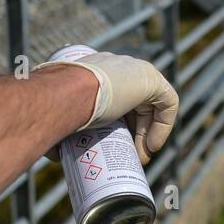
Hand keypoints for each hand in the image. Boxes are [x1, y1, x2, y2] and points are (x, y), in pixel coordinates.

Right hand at [43, 52, 178, 163]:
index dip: (117, 125)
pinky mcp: (151, 79)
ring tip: (138, 157)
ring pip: (150, 106)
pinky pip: (168, 103)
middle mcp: (117, 66)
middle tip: (128, 155)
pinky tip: (151, 146)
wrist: (64, 95)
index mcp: (95, 71)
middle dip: (134, 132)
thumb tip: (55, 154)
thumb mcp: (56, 119)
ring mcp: (135, 70)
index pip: (113, 98)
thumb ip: (57, 130)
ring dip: (147, 134)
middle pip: (134, 104)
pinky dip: (163, 126)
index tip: (114, 147)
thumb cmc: (55, 109)